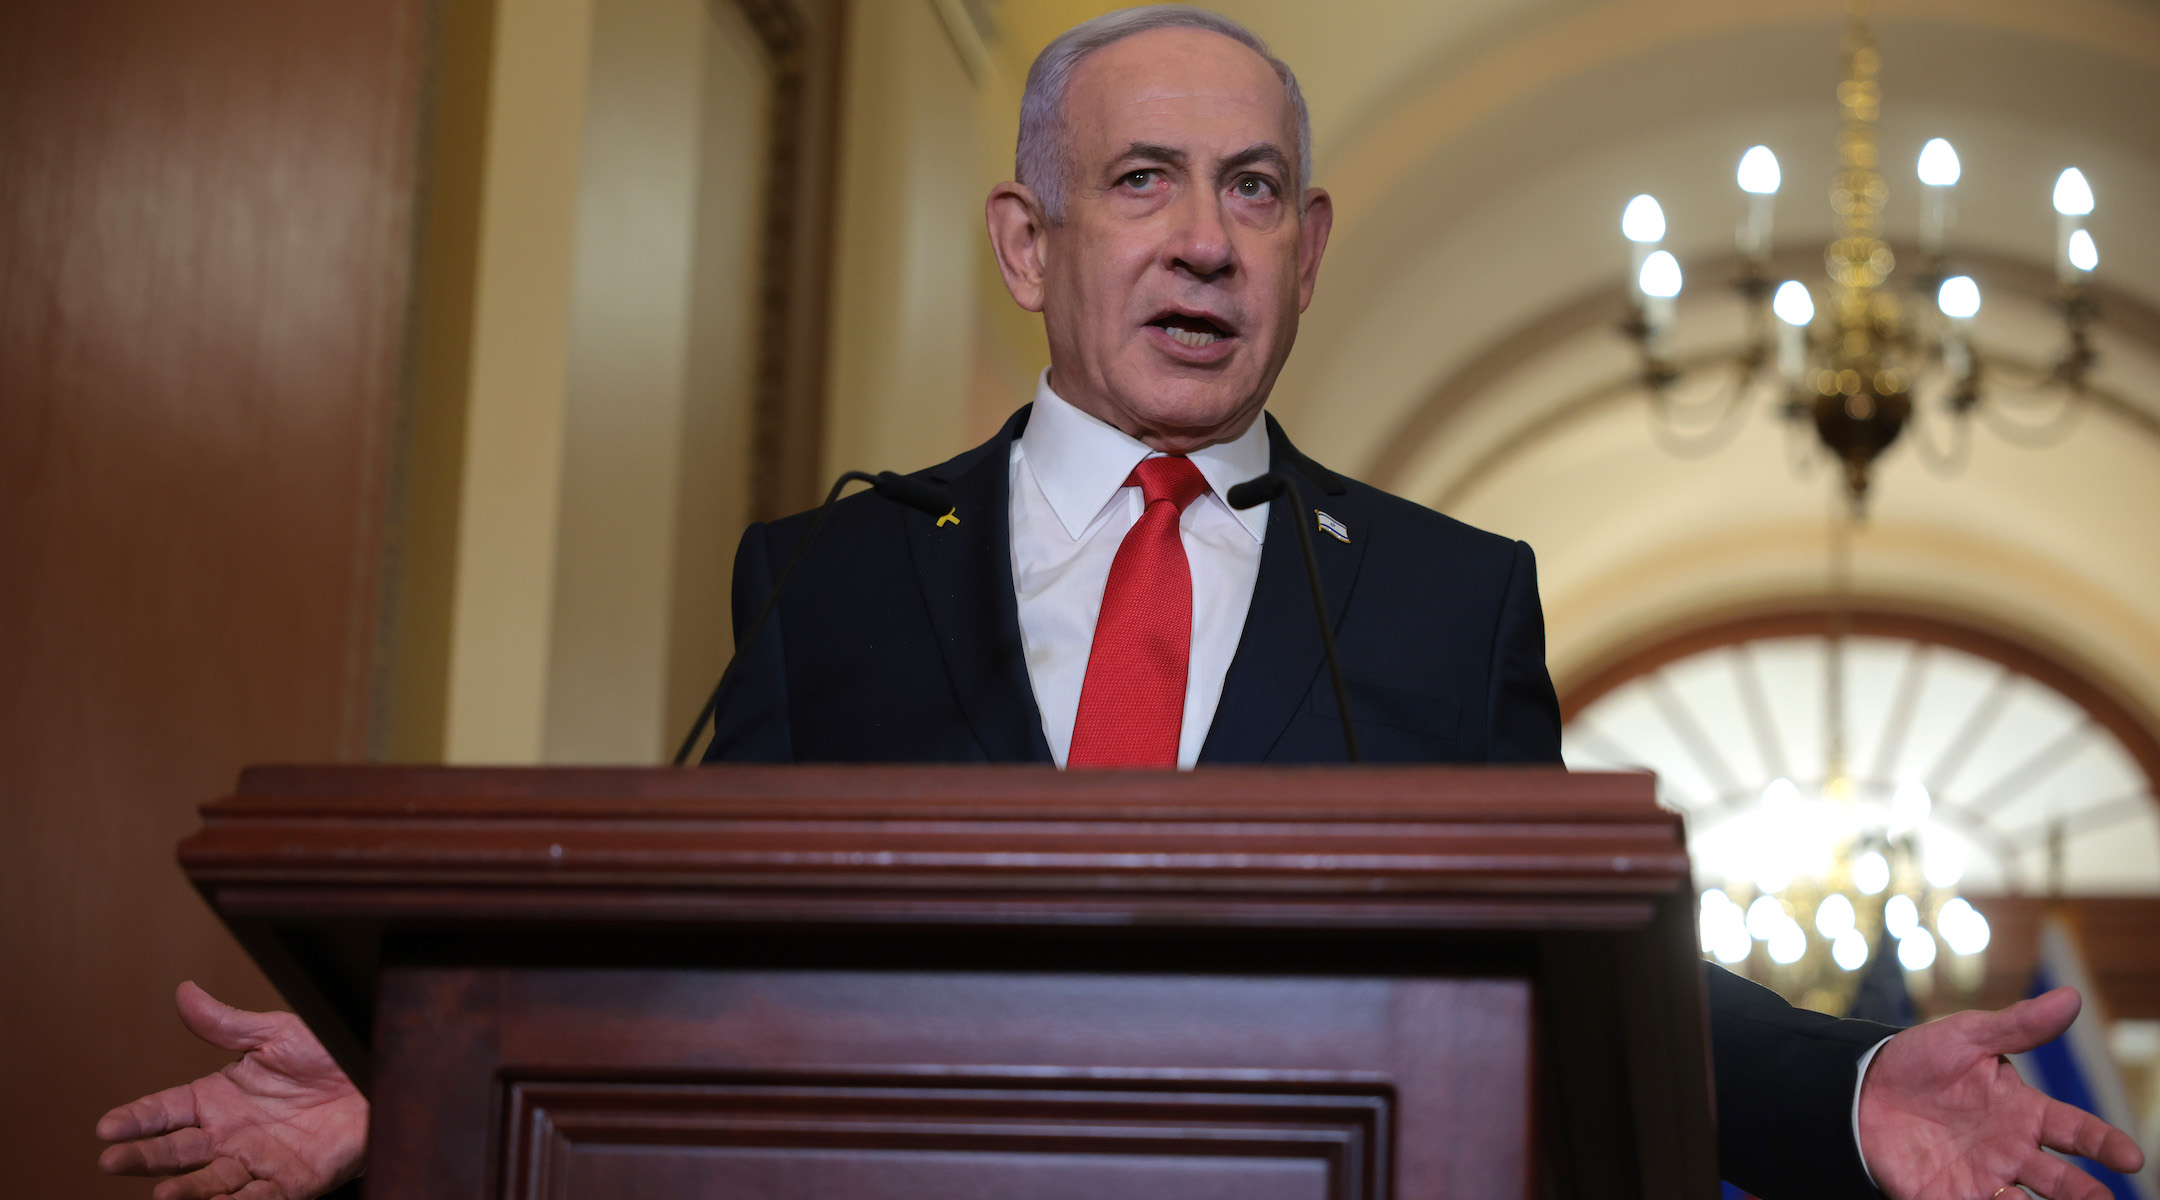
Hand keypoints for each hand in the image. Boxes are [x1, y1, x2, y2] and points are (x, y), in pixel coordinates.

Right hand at [96, 982, 368, 1199]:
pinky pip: (258, 1199)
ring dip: (186, 1191)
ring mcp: (256, 1162)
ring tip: (162, 1194)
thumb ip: (227, 1023)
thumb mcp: (276, 1033)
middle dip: (143, 1159)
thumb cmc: (327, 1056)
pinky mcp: (290, 1183)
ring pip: (210, 1183)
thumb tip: (184, 992)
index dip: (135, 1120)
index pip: (163, 1112)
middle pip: (176, 1152)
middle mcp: (228, 1135)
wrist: (378, 1078)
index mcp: (216, 1099)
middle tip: (112, 1161)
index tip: (106, 1128)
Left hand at [1860, 986, 2144, 1199]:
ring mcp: (1981, 1177)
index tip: (2131, 1157)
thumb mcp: (1966, 1035)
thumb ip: (2018, 1024)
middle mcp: (2010, 1150)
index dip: (2105, 1143)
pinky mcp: (1944, 1196)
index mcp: (2022, 1112)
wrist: (1856, 1088)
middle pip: (2061, 1180)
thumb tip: (2072, 997)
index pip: (2077, 1130)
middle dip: (2085, 1194)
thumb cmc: (1917, 1059)